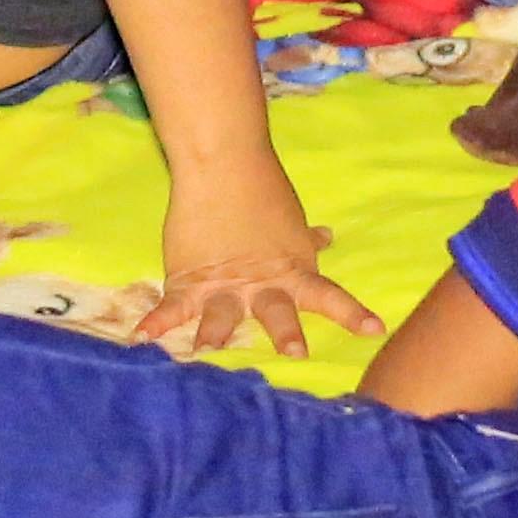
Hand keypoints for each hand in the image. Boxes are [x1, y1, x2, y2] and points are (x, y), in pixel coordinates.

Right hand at [144, 167, 378, 361]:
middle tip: (297, 352)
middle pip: (278, 311)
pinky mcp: (190, 280)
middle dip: (287, 332)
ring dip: (217, 333)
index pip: (329, 296)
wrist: (222, 164)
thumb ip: (305, 241)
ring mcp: (225, 285)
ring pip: (225, 314)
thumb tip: (327, 238)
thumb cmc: (262, 191)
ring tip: (207, 350)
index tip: (375, 330)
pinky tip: (142, 338)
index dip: (353, 314)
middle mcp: (262, 284)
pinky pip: (174, 307)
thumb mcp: (290, 221)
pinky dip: (157, 322)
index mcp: (292, 272)